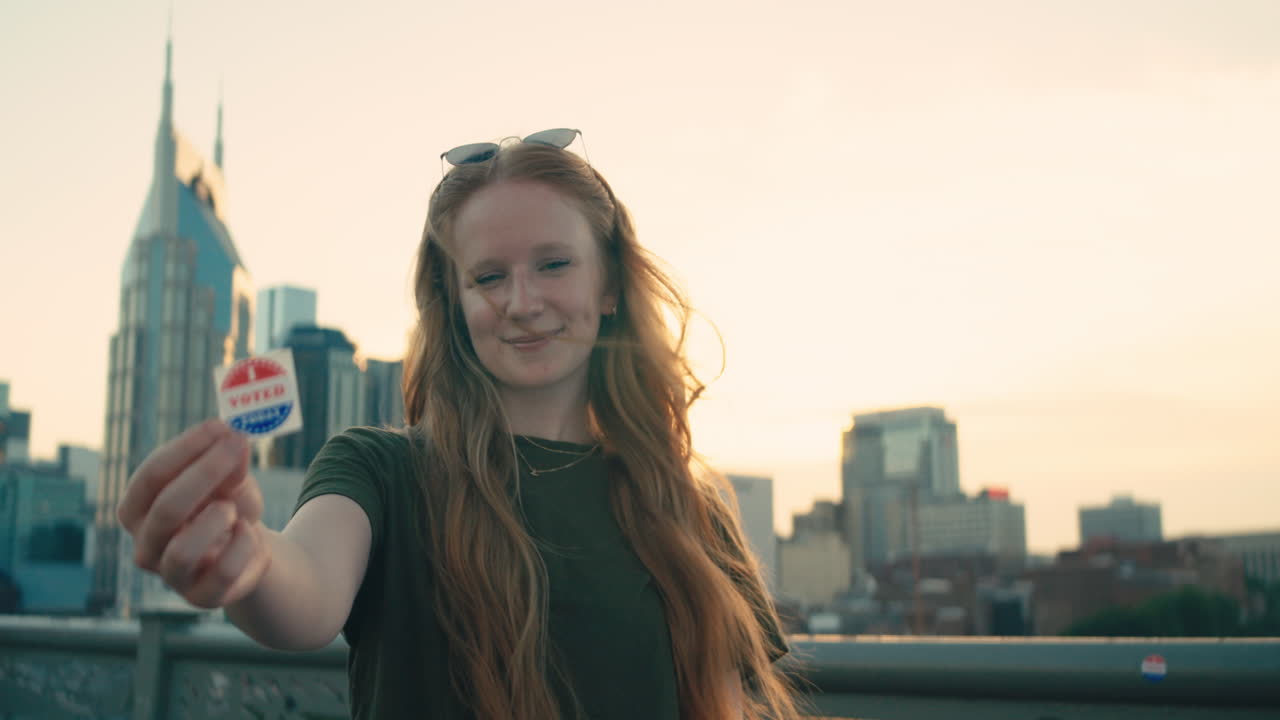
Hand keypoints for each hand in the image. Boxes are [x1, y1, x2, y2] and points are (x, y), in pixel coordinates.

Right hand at [116, 419, 271, 608]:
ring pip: (183, 550)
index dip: (186, 448)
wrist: (250, 552)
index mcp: (138, 510)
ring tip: (233, 509)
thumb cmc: (229, 507)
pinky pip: (223, 571)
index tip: (221, 426)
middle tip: (238, 447)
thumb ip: (231, 461)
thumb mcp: (232, 479)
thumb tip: (234, 438)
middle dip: (205, 472)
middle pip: (165, 508)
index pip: (150, 476)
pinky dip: (244, 545)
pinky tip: (249, 534)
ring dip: (217, 519)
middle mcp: (146, 545)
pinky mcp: (202, 597)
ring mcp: (172, 575)